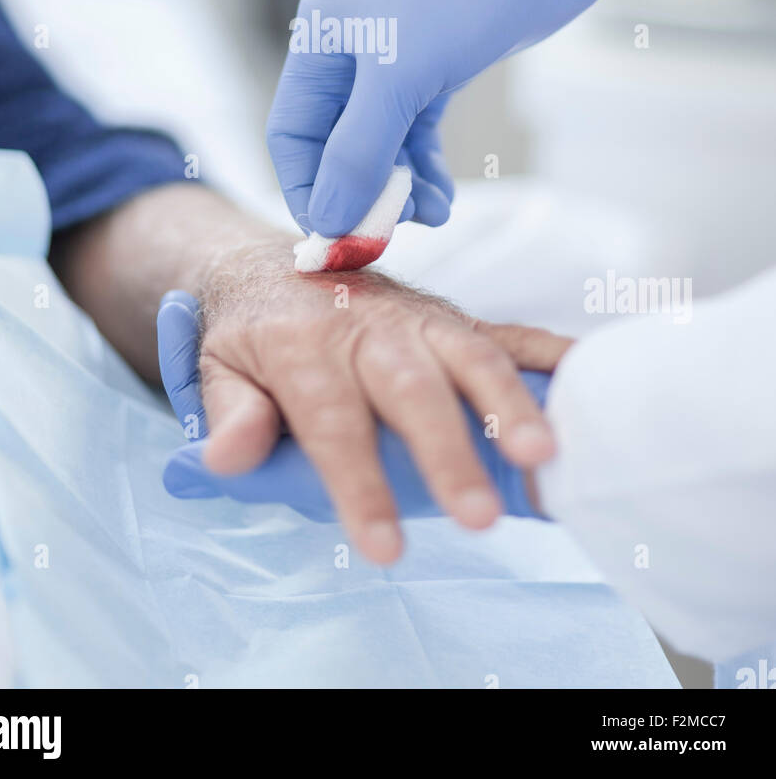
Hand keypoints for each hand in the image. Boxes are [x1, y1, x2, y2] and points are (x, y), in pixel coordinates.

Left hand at [157, 244, 570, 562]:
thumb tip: (227, 459)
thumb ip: (230, 412)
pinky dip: (551, 355)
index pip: (333, 422)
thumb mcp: (216, 366)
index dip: (359, 484)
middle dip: (448, 451)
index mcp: (303, 346)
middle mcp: (368, 328)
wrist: (273, 260)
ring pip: (469, 356)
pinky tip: (589, 379)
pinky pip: (508, 333)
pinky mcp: (453, 319)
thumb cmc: (250, 330)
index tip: (383, 545)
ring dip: (508, 404)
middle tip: (481, 516)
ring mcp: (419, 319)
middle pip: (412, 389)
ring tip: (543, 457)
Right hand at [266, 0, 636, 239]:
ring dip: (399, 187)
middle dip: (360, 191)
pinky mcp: (436, 69)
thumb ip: (359, 151)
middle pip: (334, 143)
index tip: (335, 237)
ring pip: (379, 144)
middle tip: (391, 231)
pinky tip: (441, 199)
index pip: (291, 131)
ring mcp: (395, 60)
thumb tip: (327, 218)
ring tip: (432, 213)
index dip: (307, 188)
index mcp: (322, 34)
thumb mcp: (403, 76)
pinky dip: (424, 169)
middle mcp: (350, 48)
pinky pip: (414, 135)